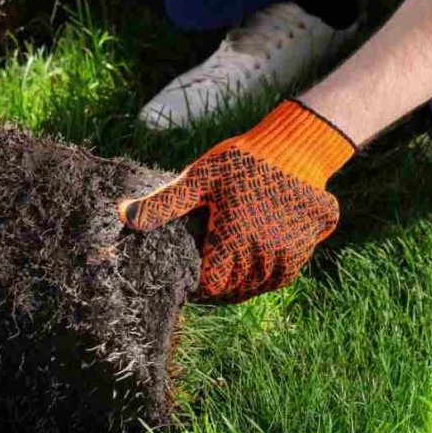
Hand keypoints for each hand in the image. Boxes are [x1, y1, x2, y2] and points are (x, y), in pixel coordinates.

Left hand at [119, 100, 353, 303]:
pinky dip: (271, 274)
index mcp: (234, 239)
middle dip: (221, 286)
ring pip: (263, 284)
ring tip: (232, 273)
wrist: (298, 144)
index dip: (200, 286)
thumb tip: (123, 216)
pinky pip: (286, 274)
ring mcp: (291, 250)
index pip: (213, 284)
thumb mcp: (199, 178)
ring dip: (246, 283)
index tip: (192, 279)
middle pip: (238, 288)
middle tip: (210, 275)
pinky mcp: (308, 244)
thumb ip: (164, 203)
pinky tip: (258, 262)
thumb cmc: (243, 159)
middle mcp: (264, 251)